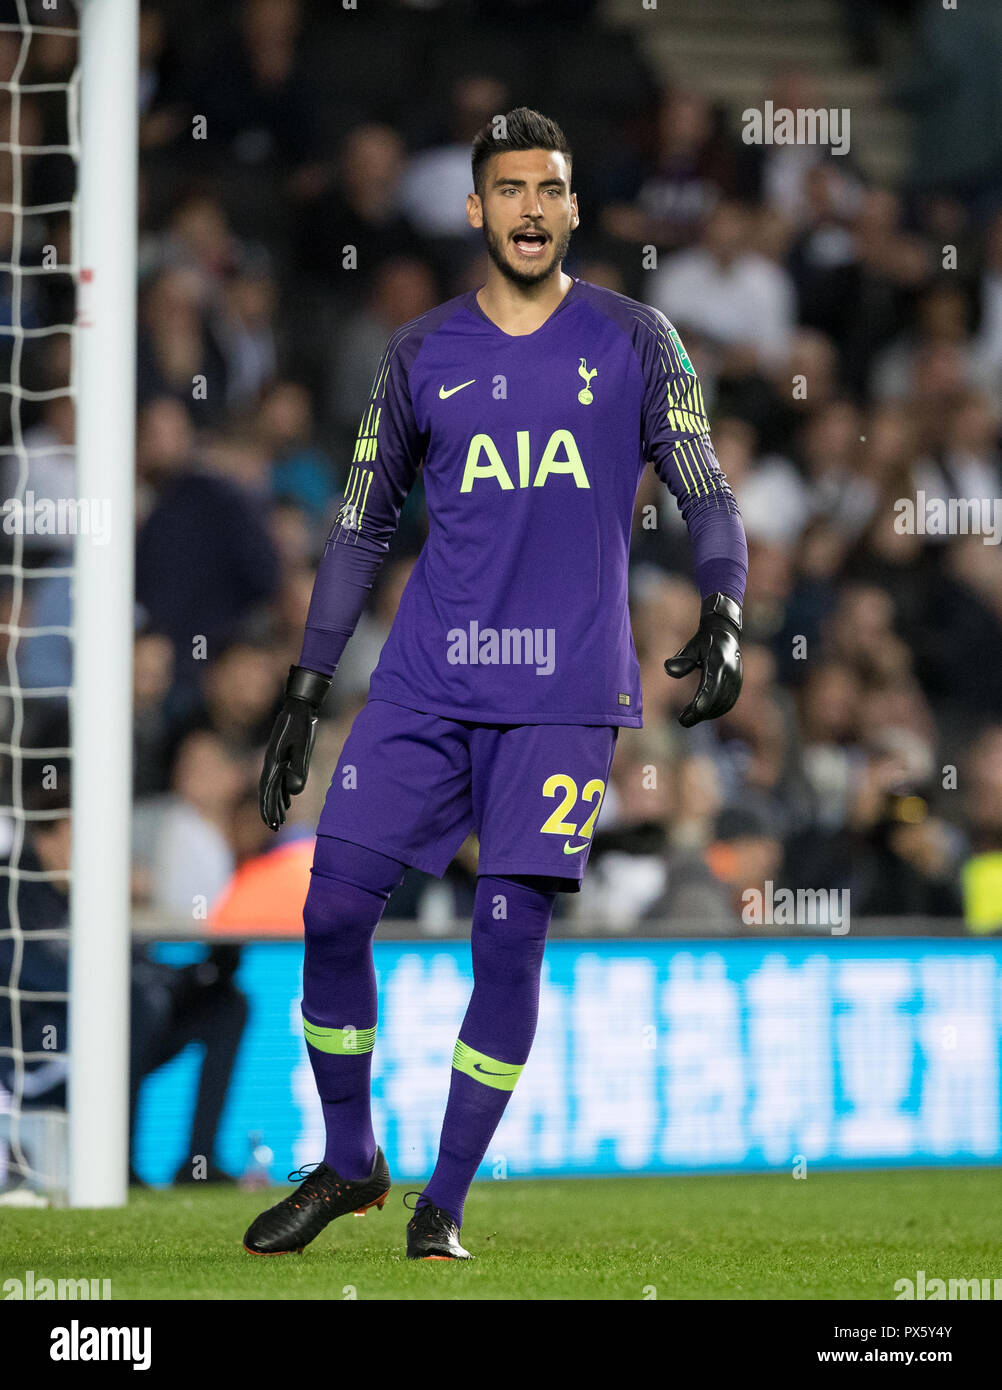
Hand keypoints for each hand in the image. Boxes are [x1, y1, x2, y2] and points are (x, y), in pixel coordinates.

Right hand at [259, 665, 331, 829]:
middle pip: (268, 792)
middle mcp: (271, 762)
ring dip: (276, 803)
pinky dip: (281, 792)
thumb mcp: (302, 746)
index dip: (269, 808)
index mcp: (273, 761)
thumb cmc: (301, 725)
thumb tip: (294, 792)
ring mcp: (275, 759)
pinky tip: (287, 800)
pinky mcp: (282, 756)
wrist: (299, 706)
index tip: (272, 823)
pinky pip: (278, 779)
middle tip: (275, 827)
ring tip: (280, 819)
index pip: (268, 791)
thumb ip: (299, 769)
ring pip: (272, 787)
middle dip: (270, 810)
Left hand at [664, 593, 742, 727]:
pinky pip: (728, 702)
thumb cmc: (704, 640)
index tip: (692, 712)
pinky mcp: (737, 684)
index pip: (712, 685)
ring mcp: (737, 679)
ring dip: (707, 714)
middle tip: (682, 721)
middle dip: (700, 713)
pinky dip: (715, 711)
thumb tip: (669, 670)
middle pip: (717, 699)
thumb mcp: (691, 645)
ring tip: (688, 718)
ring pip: (723, 704)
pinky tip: (701, 714)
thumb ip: (682, 659)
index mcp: (719, 661)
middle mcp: (731, 672)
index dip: (703, 701)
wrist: (725, 633)